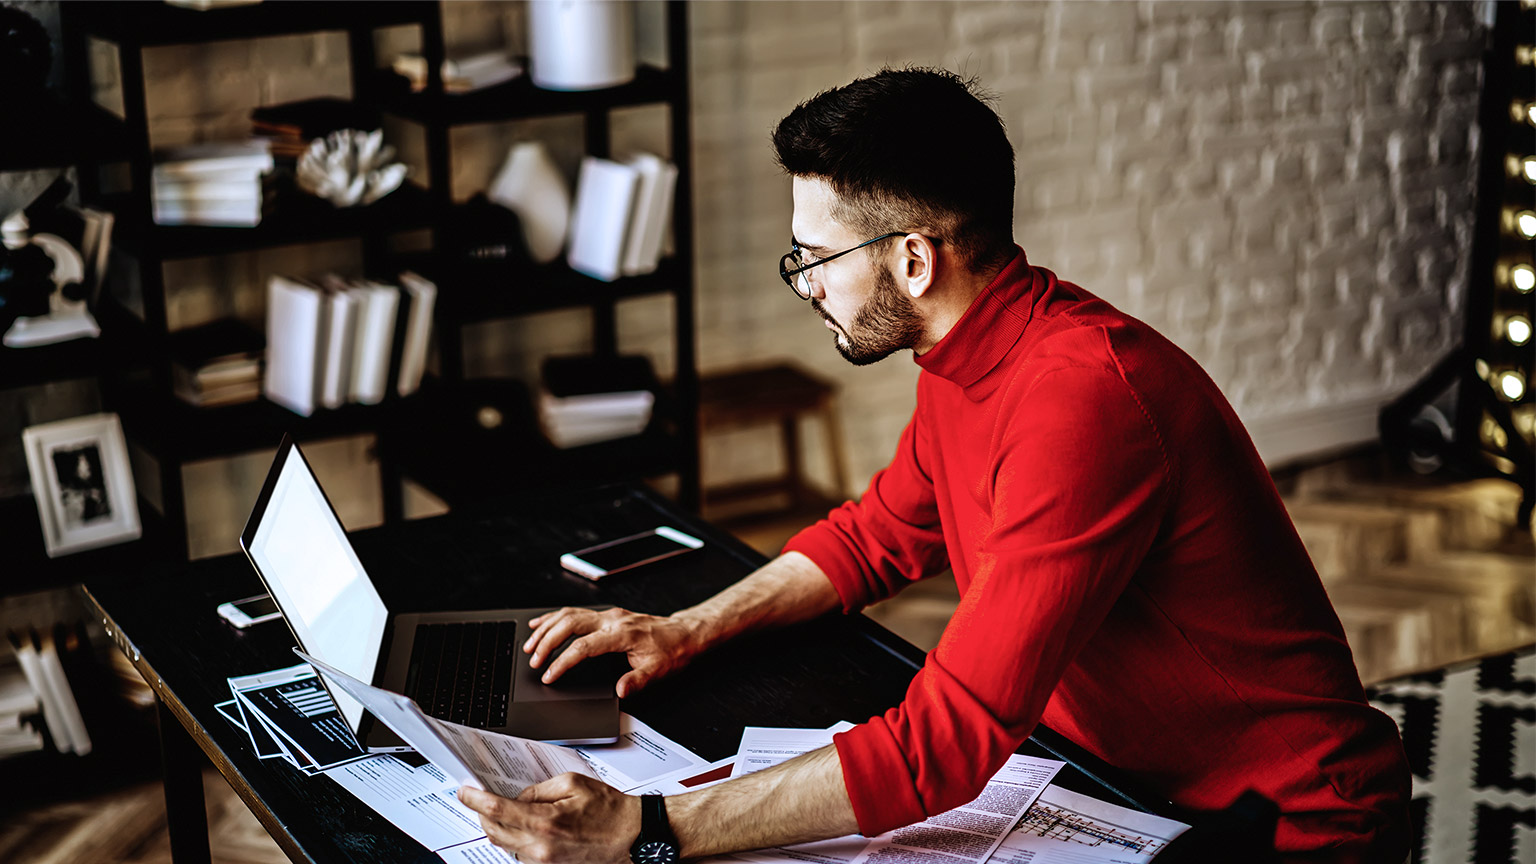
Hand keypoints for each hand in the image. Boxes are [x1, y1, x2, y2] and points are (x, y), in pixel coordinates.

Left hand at [459, 774, 639, 863]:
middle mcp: (541, 846)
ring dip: (497, 826)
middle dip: (481, 813)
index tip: (464, 791)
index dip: (475, 799)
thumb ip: (540, 789)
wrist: (631, 837)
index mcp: (546, 822)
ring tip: (501, 809)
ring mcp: (544, 860)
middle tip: (478, 798)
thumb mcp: (573, 784)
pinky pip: (519, 853)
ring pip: (504, 844)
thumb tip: (519, 796)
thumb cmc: (610, 811)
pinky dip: (513, 837)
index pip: (498, 810)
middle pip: (494, 831)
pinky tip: (521, 824)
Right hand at [525, 607, 703, 696]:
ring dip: (547, 628)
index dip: (563, 662)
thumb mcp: (658, 671)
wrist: (685, 634)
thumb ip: (636, 681)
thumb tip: (619, 691)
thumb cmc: (672, 651)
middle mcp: (613, 620)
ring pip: (570, 614)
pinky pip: (576, 612)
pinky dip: (555, 617)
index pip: (584, 647)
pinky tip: (541, 623)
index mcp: (622, 634)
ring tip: (530, 644)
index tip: (549, 675)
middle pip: (570, 624)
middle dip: (547, 642)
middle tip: (533, 660)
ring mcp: (609, 614)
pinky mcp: (608, 615)